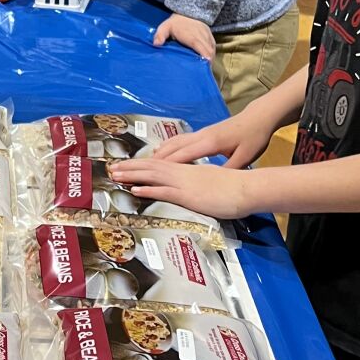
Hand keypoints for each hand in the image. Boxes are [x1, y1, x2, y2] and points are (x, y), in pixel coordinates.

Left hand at [106, 158, 254, 221]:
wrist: (248, 188)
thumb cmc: (234, 189)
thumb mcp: (212, 184)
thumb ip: (199, 185)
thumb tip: (192, 190)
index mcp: (188, 170)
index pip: (160, 164)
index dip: (142, 164)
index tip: (128, 164)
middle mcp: (183, 173)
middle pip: (151, 166)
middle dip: (130, 167)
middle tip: (112, 167)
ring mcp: (184, 183)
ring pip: (152, 175)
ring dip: (132, 175)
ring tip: (115, 175)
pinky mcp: (188, 195)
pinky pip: (164, 191)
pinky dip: (147, 189)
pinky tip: (134, 189)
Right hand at [148, 102, 277, 168]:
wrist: (258, 118)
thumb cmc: (253, 138)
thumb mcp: (245, 158)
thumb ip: (228, 170)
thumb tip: (213, 182)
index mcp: (211, 143)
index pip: (183, 155)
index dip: (166, 164)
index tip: (149, 173)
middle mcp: (201, 136)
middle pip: (173, 147)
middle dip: (155, 159)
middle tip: (139, 169)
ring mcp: (201, 132)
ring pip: (175, 141)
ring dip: (160, 151)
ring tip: (144, 162)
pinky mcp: (203, 132)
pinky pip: (180, 139)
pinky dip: (168, 146)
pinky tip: (162, 150)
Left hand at [153, 14, 215, 61]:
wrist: (185, 12)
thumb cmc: (174, 23)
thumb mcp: (164, 27)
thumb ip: (160, 35)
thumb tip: (156, 45)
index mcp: (191, 36)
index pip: (201, 47)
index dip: (205, 57)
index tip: (205, 66)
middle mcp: (201, 35)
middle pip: (209, 51)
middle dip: (208, 61)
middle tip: (204, 71)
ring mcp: (207, 35)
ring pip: (212, 49)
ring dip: (210, 58)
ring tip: (205, 67)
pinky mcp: (210, 34)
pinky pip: (213, 45)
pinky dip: (211, 53)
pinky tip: (207, 59)